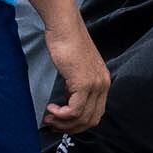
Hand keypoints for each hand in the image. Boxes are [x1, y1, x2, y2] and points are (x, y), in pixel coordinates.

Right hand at [43, 19, 109, 134]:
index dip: (79, 121)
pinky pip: (75, 109)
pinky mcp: (83, 84)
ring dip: (64, 122)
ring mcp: (94, 85)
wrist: (64, 26)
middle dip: (71, 126)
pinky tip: (52, 108)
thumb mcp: (75, 66)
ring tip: (50, 118)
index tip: (62, 121)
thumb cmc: (65, 40)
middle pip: (91, 119)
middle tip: (54, 124)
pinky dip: (62, 114)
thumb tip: (67, 96)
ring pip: (83, 117)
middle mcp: (102, 85)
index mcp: (102, 81)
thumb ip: (75, 82)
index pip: (96, 112)